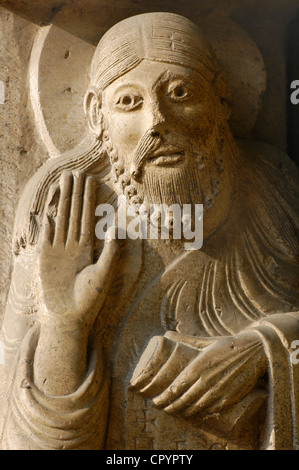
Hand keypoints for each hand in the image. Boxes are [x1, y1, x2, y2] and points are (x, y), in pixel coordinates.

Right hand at [37, 171, 119, 330]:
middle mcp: (74, 246)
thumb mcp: (103, 273)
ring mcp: (59, 251)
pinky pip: (47, 237)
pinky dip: (48, 224)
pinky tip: (50, 210)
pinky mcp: (45, 259)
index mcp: (89, 248)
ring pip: (61, 220)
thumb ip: (110, 251)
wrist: (68, 318)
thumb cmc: (89, 300)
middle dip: (75, 194)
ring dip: (62, 202)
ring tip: (63, 183)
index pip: (89, 218)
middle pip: (74, 214)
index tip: (93, 182)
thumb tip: (115, 226)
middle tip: (76, 172)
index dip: (91, 200)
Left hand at [131, 330, 267, 416]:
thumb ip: (185, 340)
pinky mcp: (230, 398)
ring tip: (176, 412)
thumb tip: (166, 333)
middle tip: (163, 407)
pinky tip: (195, 412)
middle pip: (183, 400)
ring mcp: (218, 391)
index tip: (156, 400)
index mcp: (198, 366)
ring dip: (184, 412)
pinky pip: (211, 410)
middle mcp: (207, 380)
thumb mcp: (205, 341)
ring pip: (196, 407)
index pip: (176, 387)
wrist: (254, 351)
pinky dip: (201, 413)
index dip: (164, 396)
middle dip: (171, 406)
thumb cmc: (227, 345)